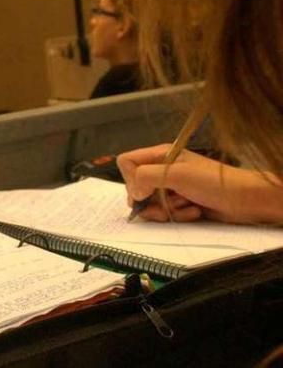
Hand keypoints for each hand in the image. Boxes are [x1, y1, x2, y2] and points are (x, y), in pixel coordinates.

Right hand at [117, 144, 282, 223]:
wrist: (244, 199)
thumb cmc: (214, 181)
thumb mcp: (177, 174)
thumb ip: (146, 177)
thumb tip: (133, 193)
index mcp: (160, 155)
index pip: (127, 163)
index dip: (130, 179)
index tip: (144, 191)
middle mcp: (163, 170)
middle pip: (136, 187)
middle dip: (149, 201)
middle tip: (165, 205)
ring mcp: (171, 187)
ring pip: (149, 204)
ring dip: (166, 210)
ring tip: (186, 207)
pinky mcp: (179, 203)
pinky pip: (164, 213)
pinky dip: (178, 215)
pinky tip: (194, 211)